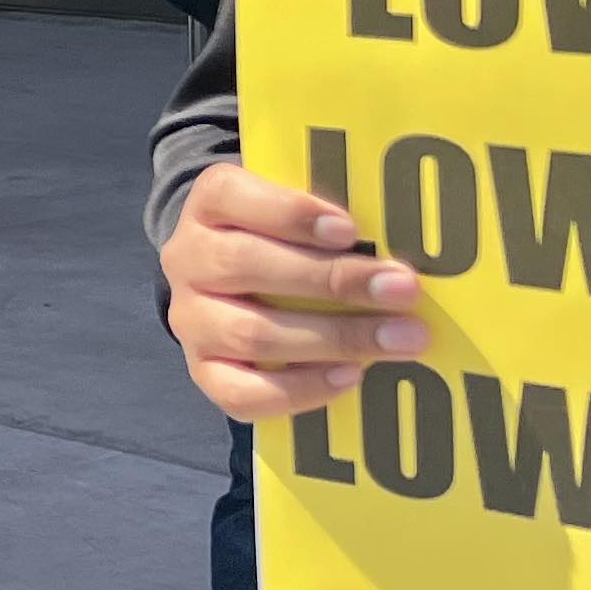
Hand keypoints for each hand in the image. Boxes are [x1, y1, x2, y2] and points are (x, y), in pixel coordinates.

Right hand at [162, 163, 428, 418]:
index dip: (289, 213)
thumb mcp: (298, 211)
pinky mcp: (203, 371)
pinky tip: (350, 375)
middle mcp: (187, 259)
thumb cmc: (286, 239)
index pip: (230, 196)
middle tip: (402, 290)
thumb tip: (398, 246)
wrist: (235, 283)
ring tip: (401, 339)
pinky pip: (242, 392)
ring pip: (250, 333)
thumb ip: (333, 218)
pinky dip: (301, 387)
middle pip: (246, 266)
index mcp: (209, 204)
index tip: (351, 230)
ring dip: (334, 337)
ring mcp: (190, 319)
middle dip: (332, 280)